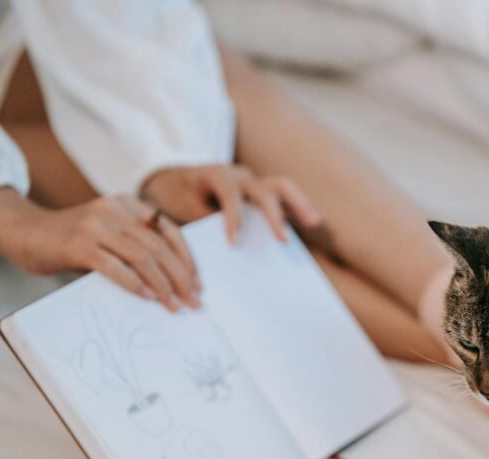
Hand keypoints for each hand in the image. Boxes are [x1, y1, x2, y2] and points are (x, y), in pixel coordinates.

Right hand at [0, 188, 198, 311]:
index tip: (198, 284)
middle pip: (159, 247)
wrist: (26, 232)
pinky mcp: (78, 243)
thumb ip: (136, 246)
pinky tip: (148, 297)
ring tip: (174, 305)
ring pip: (142, 257)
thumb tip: (173, 281)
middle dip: (181, 277)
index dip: (187, 259)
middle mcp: (114, 209)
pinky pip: (114, 266)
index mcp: (128, 204)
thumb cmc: (75, 240)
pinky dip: (134, 283)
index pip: (169, 231)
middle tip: (194, 302)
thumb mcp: (111, 234)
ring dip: (162, 285)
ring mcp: (96, 224)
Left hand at [140, 164, 322, 243]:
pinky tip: (315, 221)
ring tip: (315, 221)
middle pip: (265, 189)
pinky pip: (286, 197)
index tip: (234, 243)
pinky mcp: (262, 193)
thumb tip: (215, 254)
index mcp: (217, 175)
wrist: (172, 181)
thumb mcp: (180, 209)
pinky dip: (300, 207)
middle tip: (283, 240)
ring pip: (283, 187)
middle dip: (275, 215)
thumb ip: (199, 224)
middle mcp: (240, 175)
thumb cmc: (176, 197)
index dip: (232, 218)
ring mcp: (254, 182)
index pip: (230, 194)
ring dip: (300, 204)